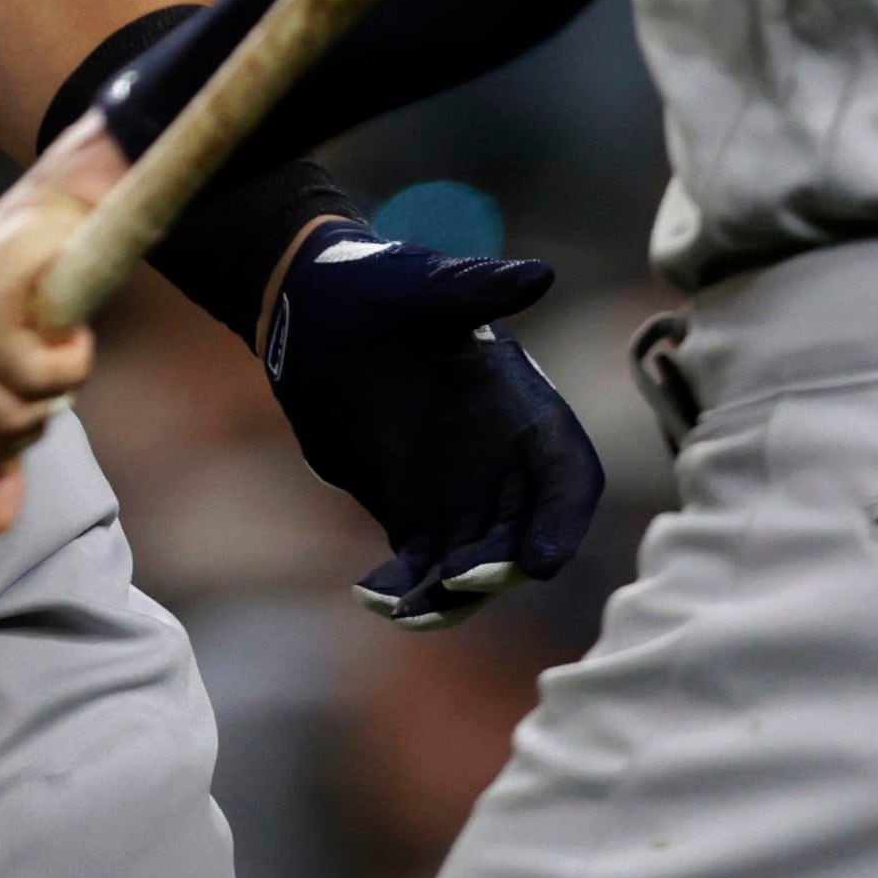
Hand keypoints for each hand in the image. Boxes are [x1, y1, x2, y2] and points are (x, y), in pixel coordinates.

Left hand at [0, 123, 121, 534]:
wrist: (52, 214)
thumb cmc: (16, 307)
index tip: (7, 415)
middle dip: (22, 427)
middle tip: (38, 378)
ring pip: (5, 418)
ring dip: (53, 394)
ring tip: (52, 350)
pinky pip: (35, 382)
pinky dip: (71, 366)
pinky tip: (68, 332)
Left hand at [264, 231, 603, 625]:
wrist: (310, 314)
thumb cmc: (377, 287)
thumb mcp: (427, 286)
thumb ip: (479, 290)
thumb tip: (538, 274)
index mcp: (522, 407)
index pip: (566, 474)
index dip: (562, 519)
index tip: (542, 561)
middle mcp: (501, 459)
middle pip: (524, 532)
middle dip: (498, 565)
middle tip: (456, 581)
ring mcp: (459, 493)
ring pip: (475, 562)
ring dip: (451, 591)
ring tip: (410, 603)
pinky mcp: (412, 514)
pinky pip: (422, 567)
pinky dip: (406, 589)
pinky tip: (374, 594)